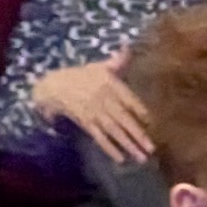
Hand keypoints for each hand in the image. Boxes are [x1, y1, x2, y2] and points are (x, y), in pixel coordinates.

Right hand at [33, 60, 152, 166]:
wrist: (52, 85)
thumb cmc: (80, 76)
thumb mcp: (99, 67)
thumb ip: (117, 61)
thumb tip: (127, 47)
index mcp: (110, 85)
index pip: (131, 100)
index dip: (142, 112)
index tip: (154, 124)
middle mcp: (104, 99)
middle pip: (124, 118)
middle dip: (138, 134)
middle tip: (152, 148)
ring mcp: (94, 112)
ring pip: (114, 130)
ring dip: (128, 144)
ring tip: (142, 157)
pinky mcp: (85, 122)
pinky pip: (99, 137)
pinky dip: (109, 148)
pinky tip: (120, 159)